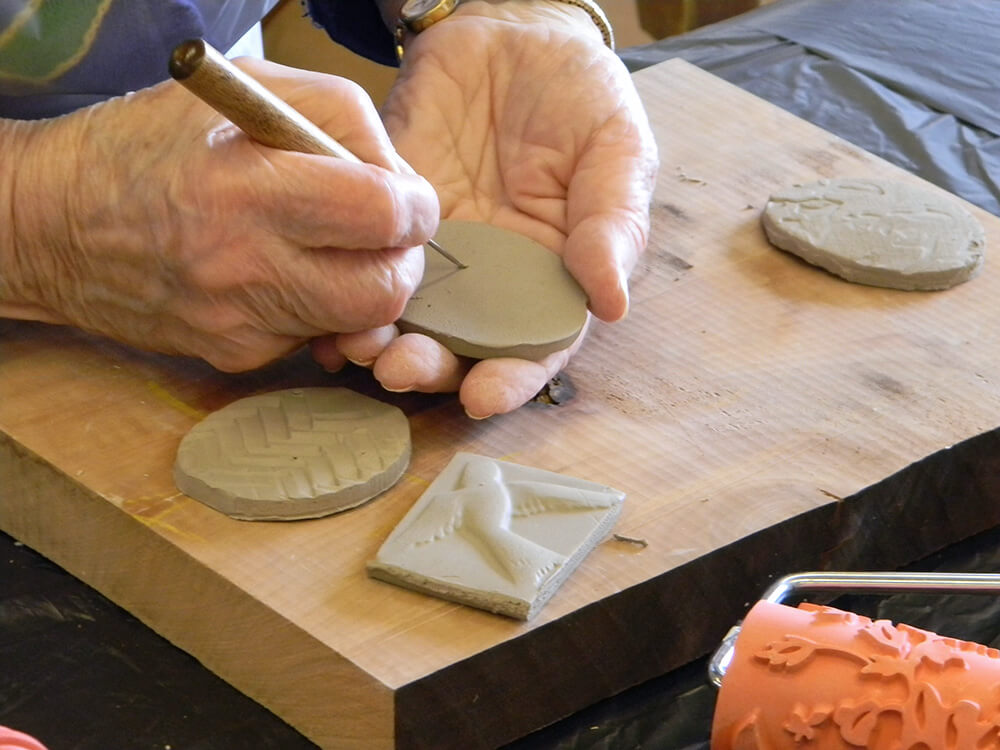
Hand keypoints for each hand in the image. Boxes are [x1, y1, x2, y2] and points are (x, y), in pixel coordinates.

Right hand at [0, 59, 438, 370]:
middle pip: (384, 290)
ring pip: (356, 323)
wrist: (50, 225)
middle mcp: (246, 267)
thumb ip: (336, 119)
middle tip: (388, 235)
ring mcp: (240, 322)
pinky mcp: (234, 354)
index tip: (410, 201)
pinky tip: (287, 274)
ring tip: (335, 247)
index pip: (381, 217)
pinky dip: (320, 306)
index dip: (416, 208)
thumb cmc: (141, 146)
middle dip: (405, 260)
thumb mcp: (240, 94)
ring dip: (367, 286)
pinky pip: (312, 336)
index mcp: (248, 189)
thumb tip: (398, 174)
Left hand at [311, 0, 657, 417]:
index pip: (533, 346)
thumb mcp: (616, 149)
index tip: (483, 396)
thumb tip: (613, 301)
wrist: (511, 32)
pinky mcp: (387, 218)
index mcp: (551, 276)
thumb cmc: (579, 94)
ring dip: (380, 342)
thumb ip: (613, 222)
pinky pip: (361, 260)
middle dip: (431, 368)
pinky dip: (340, 289)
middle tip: (402, 370)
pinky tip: (325, 313)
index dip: (510, 378)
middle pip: (460, 345)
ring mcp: (437, 252)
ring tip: (360, 347)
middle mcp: (491, 279)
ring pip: (406, 315)